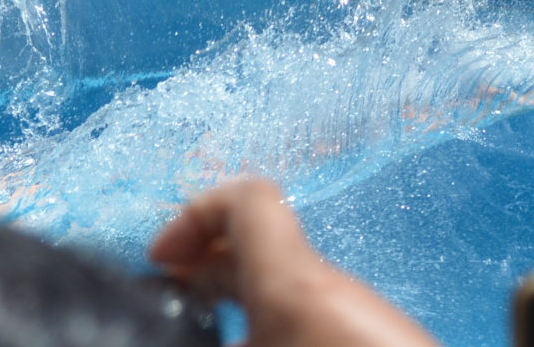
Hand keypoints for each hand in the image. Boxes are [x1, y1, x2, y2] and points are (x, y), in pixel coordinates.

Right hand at [149, 178, 439, 346]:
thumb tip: (176, 335)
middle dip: (206, 270)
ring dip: (241, 308)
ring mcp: (359, 319)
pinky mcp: (374, 343)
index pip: (247, 200)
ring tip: (208, 334)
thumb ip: (224, 336)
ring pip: (287, 290)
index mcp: (294, 286)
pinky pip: (311, 322)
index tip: (159, 260)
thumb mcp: (266, 338)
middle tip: (169, 300)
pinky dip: (276, 329)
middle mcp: (332, 291)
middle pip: (261, 247)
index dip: (192, 215)